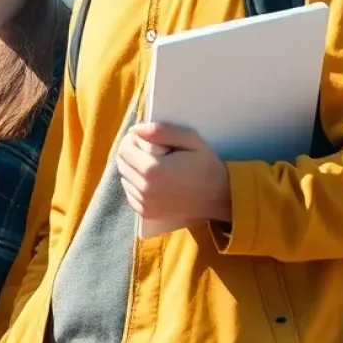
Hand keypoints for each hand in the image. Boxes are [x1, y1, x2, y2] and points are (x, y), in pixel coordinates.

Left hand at [116, 122, 231, 225]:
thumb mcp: (190, 139)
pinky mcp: (148, 213)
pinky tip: (152, 180)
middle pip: (122, 163)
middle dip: (131, 153)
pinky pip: (130, 193)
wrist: (220, 197)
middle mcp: (145, 189)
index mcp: (152, 169)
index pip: (125, 148)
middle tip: (149, 150)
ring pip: (124, 178)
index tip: (144, 138)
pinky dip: (136, 185)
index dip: (132, 139)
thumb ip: (160, 131)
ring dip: (133, 169)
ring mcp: (145, 204)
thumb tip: (134, 129)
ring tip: (153, 165)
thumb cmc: (206, 165)